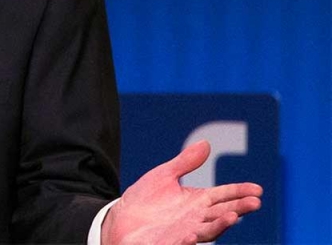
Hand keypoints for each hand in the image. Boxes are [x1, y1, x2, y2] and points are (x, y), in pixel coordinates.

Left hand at [102, 140, 261, 244]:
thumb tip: (206, 143)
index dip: (240, 192)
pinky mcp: (167, 244)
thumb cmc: (145, 199)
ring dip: (219, 226)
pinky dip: (186, 242)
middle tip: (254, 203)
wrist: (121, 219)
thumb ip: (185, 163)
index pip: (223, 196)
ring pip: (206, 232)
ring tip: (232, 217)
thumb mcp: (164, 176)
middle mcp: (196, 219)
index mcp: (198, 201)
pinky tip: (190, 236)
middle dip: (238, 208)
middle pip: (221, 214)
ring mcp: (184, 233)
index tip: (257, 189)